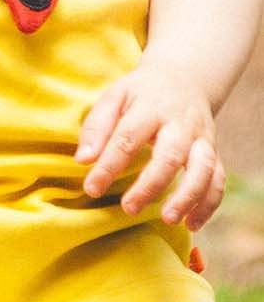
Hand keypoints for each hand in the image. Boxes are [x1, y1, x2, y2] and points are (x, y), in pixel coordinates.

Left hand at [76, 62, 224, 228]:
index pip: (128, 137)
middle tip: (129, 208)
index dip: (109, 165)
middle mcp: (180, 124)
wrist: (183, 77)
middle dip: (151, 185)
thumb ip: (97, 126)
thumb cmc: (140, 93)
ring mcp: (201, 138)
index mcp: (150, 107)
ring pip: (203, 169)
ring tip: (168, 219)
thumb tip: (83, 160)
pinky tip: (191, 224)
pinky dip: (208, 204)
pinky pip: (218, 180)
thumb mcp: (114, 97)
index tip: (92, 188)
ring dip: (188, 196)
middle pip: (170, 155)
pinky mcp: (214, 152)